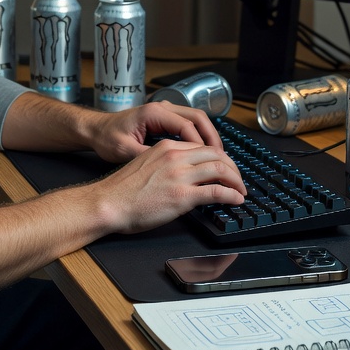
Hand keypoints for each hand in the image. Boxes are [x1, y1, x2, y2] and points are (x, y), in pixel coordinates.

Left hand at [86, 100, 222, 163]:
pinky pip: (188, 125)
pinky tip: (203, 153)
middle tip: (223, 159)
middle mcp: (162, 108)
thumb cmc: (107, 138)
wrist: (95, 129)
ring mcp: (164, 111)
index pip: (187, 125)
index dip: (201, 144)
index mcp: (154, 113)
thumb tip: (170, 169)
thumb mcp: (125, 151)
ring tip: (218, 157)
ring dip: (208, 137)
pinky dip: (199, 137)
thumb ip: (149, 156)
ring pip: (196, 120)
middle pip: (198, 117)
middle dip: (212, 138)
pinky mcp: (164, 119)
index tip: (211, 161)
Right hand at [91, 137, 246, 234]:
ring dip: (236, 180)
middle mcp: (175, 156)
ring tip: (241, 190)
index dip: (219, 158)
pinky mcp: (182, 196)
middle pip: (217, 154)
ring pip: (221, 169)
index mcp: (167, 147)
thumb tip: (183, 175)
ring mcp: (180, 175)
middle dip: (233, 167)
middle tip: (238, 179)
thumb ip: (166, 164)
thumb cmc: (121, 190)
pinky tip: (236, 200)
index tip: (225, 168)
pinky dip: (231, 195)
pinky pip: (216, 191)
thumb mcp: (146, 165)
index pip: (203, 147)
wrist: (108, 203)